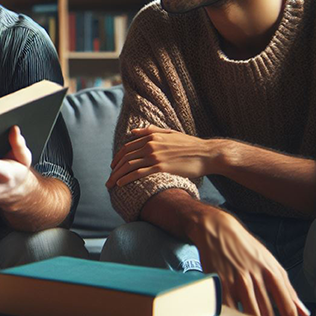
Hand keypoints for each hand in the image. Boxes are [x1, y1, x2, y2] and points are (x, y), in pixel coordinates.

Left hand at [107, 126, 222, 188]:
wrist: (207, 154)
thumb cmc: (190, 145)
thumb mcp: (170, 133)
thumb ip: (151, 131)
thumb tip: (133, 131)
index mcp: (152, 135)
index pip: (128, 147)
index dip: (118, 157)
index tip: (113, 166)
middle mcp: (151, 144)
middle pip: (126, 157)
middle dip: (115, 168)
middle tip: (109, 178)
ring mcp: (155, 155)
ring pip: (129, 165)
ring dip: (117, 175)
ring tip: (111, 184)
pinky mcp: (161, 167)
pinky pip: (138, 173)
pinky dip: (127, 178)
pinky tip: (120, 184)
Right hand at [189, 208, 309, 315]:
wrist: (218, 230)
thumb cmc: (248, 248)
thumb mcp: (271, 263)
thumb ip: (289, 289)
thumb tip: (305, 313)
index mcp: (272, 272)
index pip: (287, 306)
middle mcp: (255, 277)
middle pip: (268, 314)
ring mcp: (236, 280)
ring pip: (249, 313)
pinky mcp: (219, 283)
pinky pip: (229, 309)